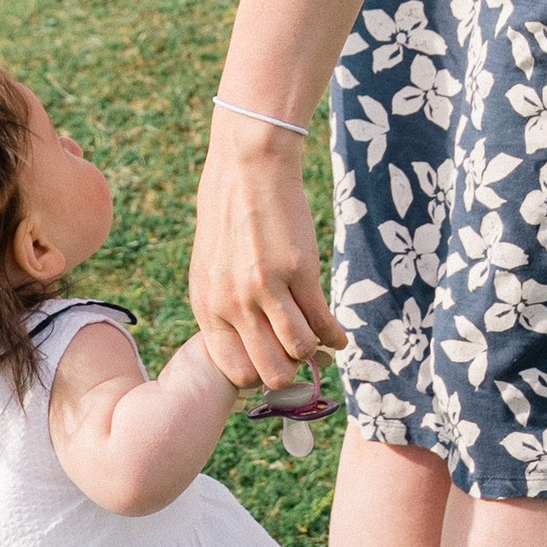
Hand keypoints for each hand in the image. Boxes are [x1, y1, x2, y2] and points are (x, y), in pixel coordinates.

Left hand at [189, 117, 346, 387]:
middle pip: (271, 371)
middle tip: (301, 360)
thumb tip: (251, 346)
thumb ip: (225, 308)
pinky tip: (338, 333)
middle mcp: (234, 304)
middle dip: (291, 372)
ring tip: (321, 343)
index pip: (235, 371)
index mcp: (208, 307)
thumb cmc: (228, 217)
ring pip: (301, 350)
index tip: (275, 367)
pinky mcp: (299, 271)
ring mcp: (266, 289)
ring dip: (315, 352)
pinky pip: (323, 321)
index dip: (260, 377)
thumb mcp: (211, 268)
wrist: (247, 169)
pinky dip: (336, 335)